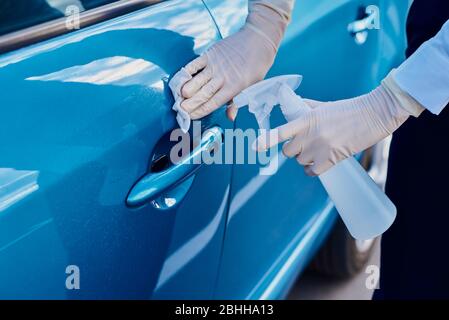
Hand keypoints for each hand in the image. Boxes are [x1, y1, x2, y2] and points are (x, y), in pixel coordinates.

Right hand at [177, 2, 291, 119]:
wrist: (259, 39)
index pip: (212, 104)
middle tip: (180, 110)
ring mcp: (215, 65)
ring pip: (196, 81)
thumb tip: (230, 117)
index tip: (190, 117)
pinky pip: (194, 64)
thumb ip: (237, 102)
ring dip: (185, 90)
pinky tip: (180, 80)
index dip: (200, 111)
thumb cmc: (256, 65)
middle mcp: (223, 78)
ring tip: (178, 98)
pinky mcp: (210, 54)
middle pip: (202, 94)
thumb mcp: (252, 86)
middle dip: (189, 104)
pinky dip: (186, 72)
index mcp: (234, 88)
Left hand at [255, 72, 423, 175]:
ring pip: (299, 162)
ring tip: (318, 150)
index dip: (266, 141)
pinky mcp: (331, 160)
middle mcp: (310, 135)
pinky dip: (312, 170)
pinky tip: (319, 164)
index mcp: (306, 119)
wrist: (374, 114)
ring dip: (305, 158)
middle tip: (305, 144)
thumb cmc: (349, 109)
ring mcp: (320, 149)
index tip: (255, 148)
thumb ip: (305, 108)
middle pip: (287, 152)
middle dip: (293, 150)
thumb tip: (294, 107)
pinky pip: (312, 172)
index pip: (280, 133)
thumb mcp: (324, 106)